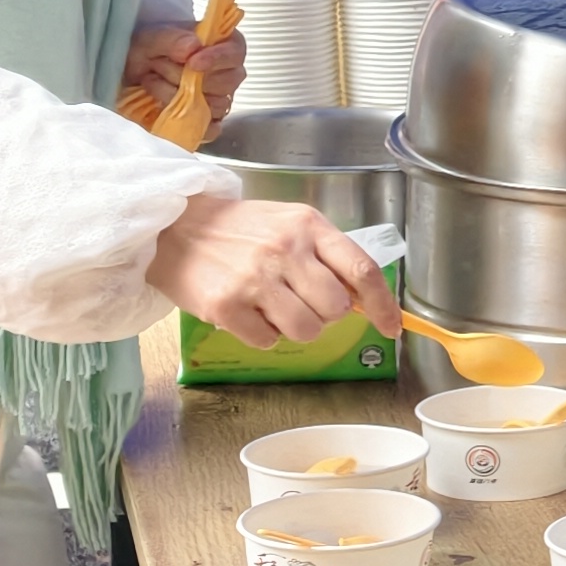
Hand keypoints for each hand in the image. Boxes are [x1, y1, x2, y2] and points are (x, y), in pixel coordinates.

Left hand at [123, 22, 248, 110]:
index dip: (218, 57)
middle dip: (188, 77)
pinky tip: (165, 108)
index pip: (235, 52)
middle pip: (227, 81)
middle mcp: (226, 72)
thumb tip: (192, 47)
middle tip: (158, 65)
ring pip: (216, 105)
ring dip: (177, 95)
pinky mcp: (207, 121)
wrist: (128, 72)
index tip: (192, 62)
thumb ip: (172, 39)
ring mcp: (219, 98)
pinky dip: (188, 121)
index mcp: (221, 44)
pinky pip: (210, 129)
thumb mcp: (152, 37)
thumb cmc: (147, 50)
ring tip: (153, 81)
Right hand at [147, 195, 392, 347]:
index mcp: (308, 226)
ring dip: (296, 328)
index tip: (391, 326)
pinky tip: (248, 311)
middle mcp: (284, 251)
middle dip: (327, 314)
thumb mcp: (290, 224)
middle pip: (336, 308)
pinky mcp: (226, 306)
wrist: (175, 227)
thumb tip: (363, 298)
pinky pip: (267, 341)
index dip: (383, 305)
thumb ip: (327, 254)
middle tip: (304, 302)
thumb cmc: (240, 229)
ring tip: (274, 307)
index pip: (362, 270)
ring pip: (307, 331)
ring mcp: (254, 279)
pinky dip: (262, 334)